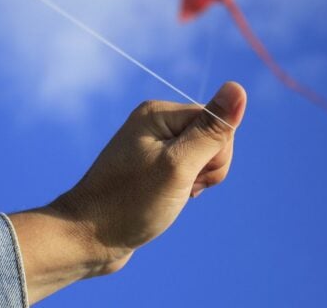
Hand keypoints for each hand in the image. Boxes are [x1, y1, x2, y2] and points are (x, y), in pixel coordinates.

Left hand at [9, 82, 246, 303]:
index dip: (215, 155)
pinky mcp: (150, 167)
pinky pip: (186, 171)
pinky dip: (184, 188)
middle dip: (207, 169)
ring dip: (195, 181)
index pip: (216, 122)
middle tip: (178, 189)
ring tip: (168, 197)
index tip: (188, 177)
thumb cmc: (131, 204)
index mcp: (158, 113)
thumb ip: (212, 130)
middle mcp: (153, 123)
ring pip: (201, 157)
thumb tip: (238, 88)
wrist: (88, 238)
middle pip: (211, 138)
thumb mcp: (178, 166)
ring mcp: (150, 145)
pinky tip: (165, 201)